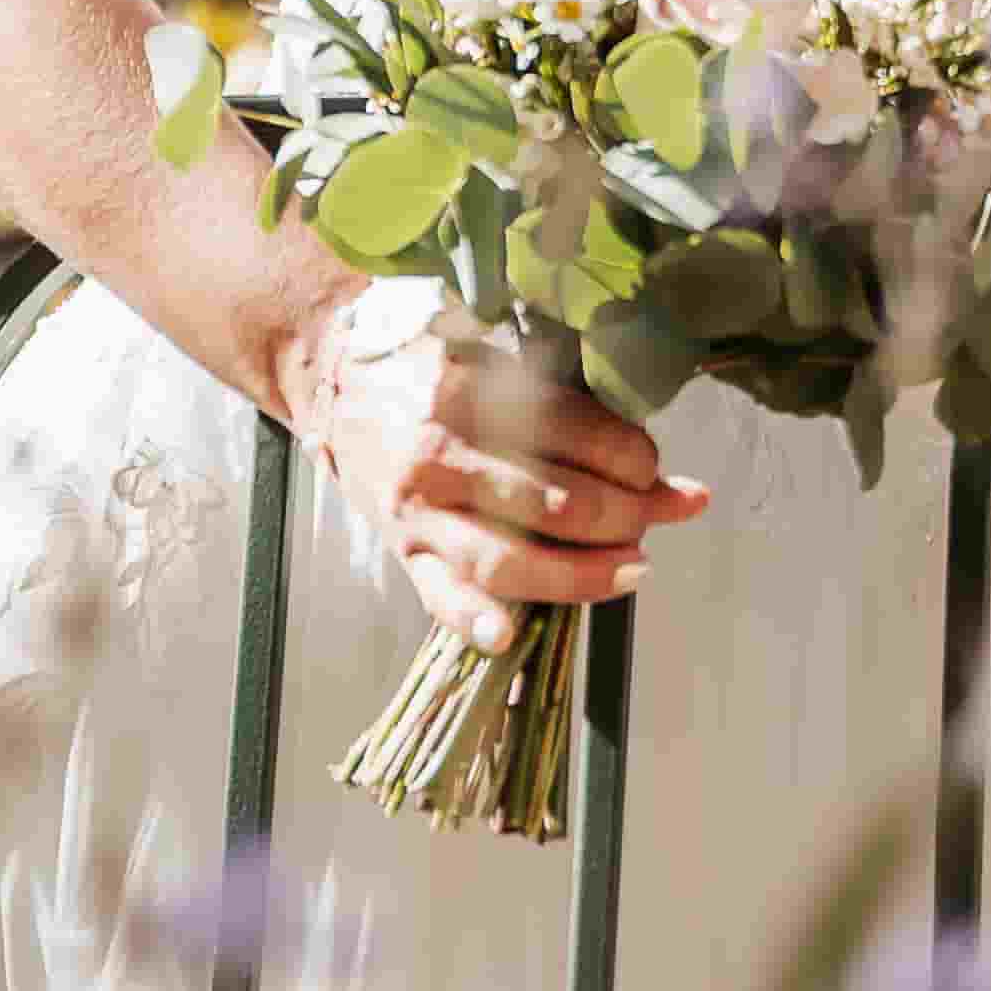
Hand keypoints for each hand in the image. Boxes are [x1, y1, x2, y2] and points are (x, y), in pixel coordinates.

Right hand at [272, 280, 709, 650]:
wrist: (331, 370)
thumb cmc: (427, 359)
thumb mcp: (494, 354)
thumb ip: (561, 401)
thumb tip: (645, 452)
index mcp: (477, 392)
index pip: (581, 435)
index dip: (636, 459)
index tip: (656, 468)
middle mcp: (446, 455)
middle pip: (560, 504)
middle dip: (629, 517)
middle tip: (660, 517)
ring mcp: (419, 509)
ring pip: (512, 560)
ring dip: (586, 573)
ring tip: (635, 570)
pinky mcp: (400, 547)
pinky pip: (441, 596)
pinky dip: (477, 621)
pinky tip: (513, 636)